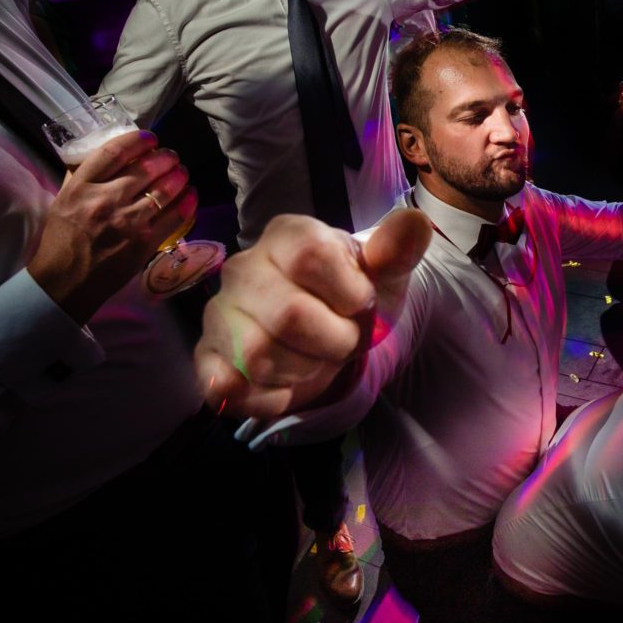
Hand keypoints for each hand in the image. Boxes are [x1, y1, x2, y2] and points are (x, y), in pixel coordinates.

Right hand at [27, 130, 195, 323]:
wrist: (65, 281)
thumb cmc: (63, 239)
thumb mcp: (64, 199)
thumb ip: (83, 176)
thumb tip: (107, 155)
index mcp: (81, 187)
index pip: (114, 152)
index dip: (137, 140)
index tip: (150, 138)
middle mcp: (105, 200)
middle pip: (146, 168)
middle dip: (166, 158)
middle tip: (171, 156)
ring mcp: (127, 222)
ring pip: (165, 190)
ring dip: (179, 177)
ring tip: (182, 173)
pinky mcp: (145, 242)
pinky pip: (176, 217)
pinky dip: (187, 203)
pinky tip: (190, 195)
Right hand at [197, 208, 432, 418]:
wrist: (328, 335)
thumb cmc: (353, 296)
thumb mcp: (385, 273)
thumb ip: (397, 250)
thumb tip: (415, 223)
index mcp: (287, 236)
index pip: (311, 256)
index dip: (348, 292)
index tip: (360, 300)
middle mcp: (243, 269)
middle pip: (289, 315)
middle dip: (334, 341)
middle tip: (342, 339)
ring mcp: (219, 313)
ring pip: (258, 357)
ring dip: (304, 370)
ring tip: (313, 358)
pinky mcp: (207, 358)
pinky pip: (227, 388)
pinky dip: (266, 398)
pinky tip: (284, 387)